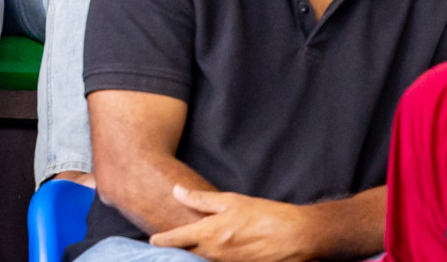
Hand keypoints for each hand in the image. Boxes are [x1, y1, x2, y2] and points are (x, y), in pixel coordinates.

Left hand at [150, 186, 315, 261]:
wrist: (293, 236)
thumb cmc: (262, 214)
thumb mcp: (230, 201)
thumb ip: (200, 199)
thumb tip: (176, 191)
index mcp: (209, 233)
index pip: (177, 239)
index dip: (163, 240)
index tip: (153, 240)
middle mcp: (214, 253)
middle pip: (188, 253)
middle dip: (179, 248)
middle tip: (172, 241)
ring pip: (203, 259)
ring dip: (197, 253)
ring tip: (195, 244)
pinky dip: (214, 258)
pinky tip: (218, 249)